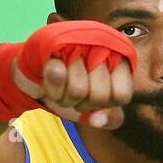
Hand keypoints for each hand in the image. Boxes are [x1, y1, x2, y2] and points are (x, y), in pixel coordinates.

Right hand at [10, 34, 133, 129]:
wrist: (40, 69)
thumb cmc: (75, 86)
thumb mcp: (99, 105)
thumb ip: (110, 118)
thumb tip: (96, 120)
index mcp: (121, 60)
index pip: (122, 96)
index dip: (106, 105)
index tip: (96, 97)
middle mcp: (104, 46)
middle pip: (99, 96)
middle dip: (83, 104)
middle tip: (77, 92)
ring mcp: (79, 42)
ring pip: (78, 91)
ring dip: (66, 99)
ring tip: (64, 88)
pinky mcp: (54, 43)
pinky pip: (58, 75)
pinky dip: (53, 90)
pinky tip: (52, 85)